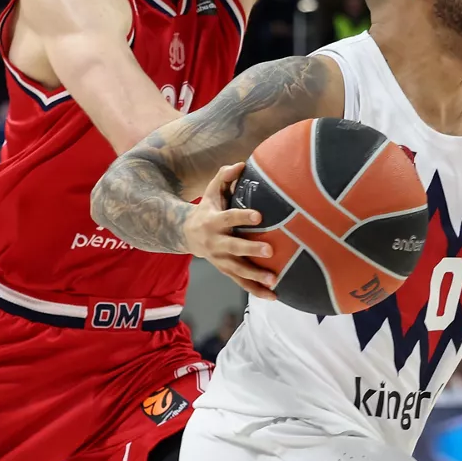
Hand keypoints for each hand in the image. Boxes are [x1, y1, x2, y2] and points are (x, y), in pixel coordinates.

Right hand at [184, 164, 278, 300]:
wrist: (187, 234)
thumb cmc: (207, 208)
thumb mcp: (211, 190)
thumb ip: (224, 177)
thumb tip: (241, 164)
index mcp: (213, 221)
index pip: (229, 218)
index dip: (242, 217)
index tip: (259, 216)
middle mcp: (216, 242)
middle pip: (234, 248)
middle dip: (251, 250)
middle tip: (270, 250)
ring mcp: (220, 259)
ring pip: (237, 270)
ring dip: (255, 277)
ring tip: (274, 281)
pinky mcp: (225, 271)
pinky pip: (241, 283)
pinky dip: (256, 291)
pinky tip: (273, 296)